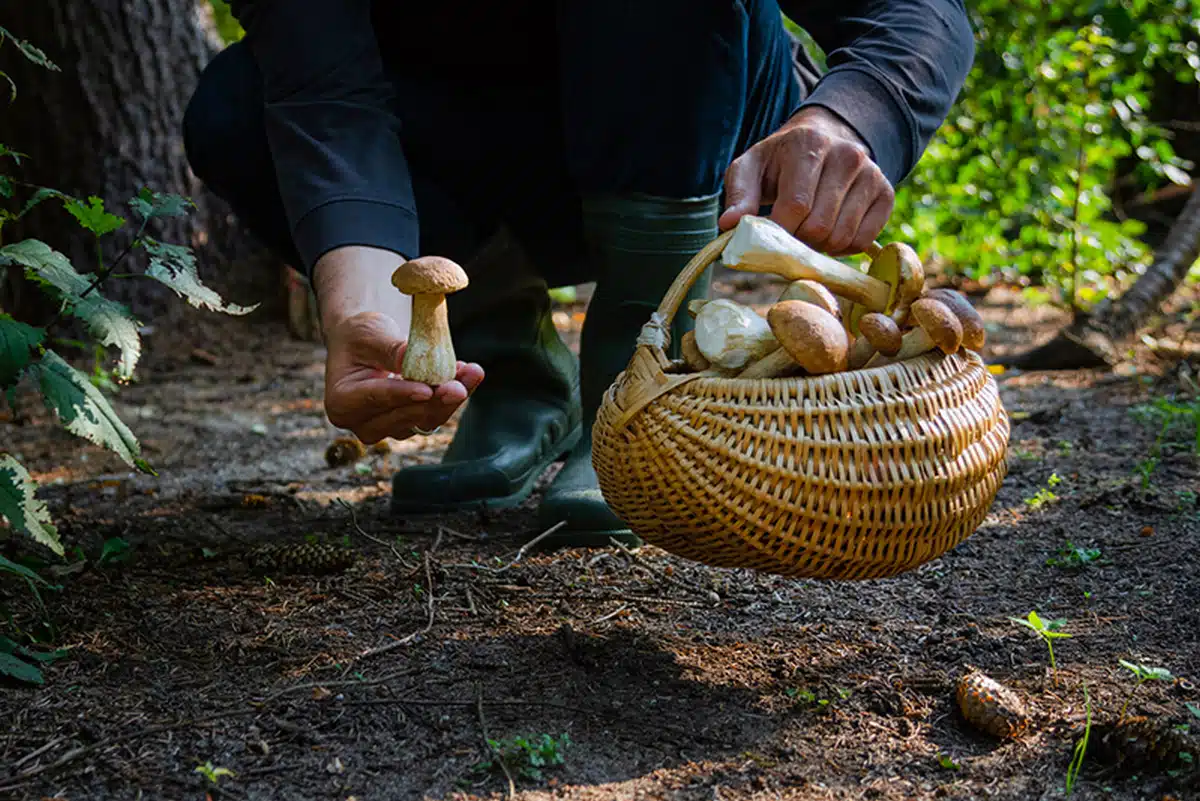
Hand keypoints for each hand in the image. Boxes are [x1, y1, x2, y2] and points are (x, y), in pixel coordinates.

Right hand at [323, 311, 483, 443]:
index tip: (427, 390)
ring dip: (451, 397)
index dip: (403, 395)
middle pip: (405, 415)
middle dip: (437, 398)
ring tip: (471, 372)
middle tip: (461, 382)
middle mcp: (362, 424)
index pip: (376, 399)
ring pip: (425, 419)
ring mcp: (387, 429)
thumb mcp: (370, 334)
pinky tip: (467, 375)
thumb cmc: (361, 336)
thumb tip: (412, 359)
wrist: (365, 345)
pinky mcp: (409, 426)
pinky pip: (435, 414)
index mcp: (342, 402)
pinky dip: (452, 397)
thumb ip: (391, 350)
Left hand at [719, 106, 894, 255]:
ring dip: (820, 246)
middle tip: (789, 231)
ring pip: (842, 237)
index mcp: (809, 144)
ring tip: (808, 229)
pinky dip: (842, 247)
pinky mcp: (886, 193)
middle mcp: (847, 155)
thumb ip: (739, 196)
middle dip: (798, 240)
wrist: (821, 142)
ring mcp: (872, 173)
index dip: (780, 232)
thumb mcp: (749, 170)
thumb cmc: (778, 163)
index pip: (796, 207)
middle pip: (819, 227)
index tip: (769, 234)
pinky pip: (863, 241)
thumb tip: (729, 225)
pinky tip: (830, 229)